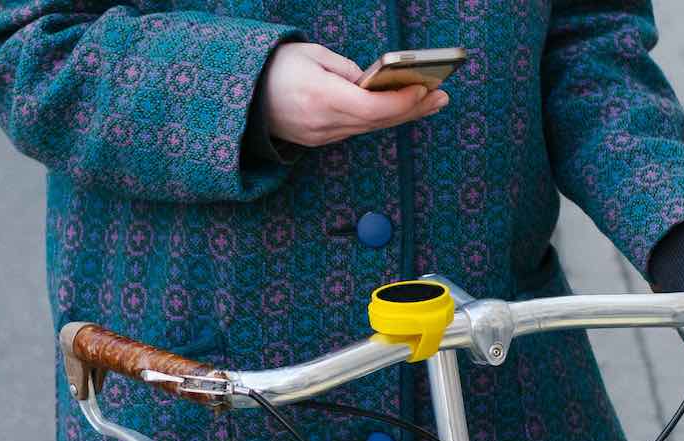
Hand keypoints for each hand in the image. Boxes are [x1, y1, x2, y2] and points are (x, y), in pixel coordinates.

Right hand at [261, 42, 448, 146]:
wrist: (241, 99)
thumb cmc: (276, 67)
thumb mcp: (312, 55)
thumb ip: (347, 71)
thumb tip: (375, 84)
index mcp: (320, 98)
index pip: (371, 108)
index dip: (400, 101)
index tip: (423, 88)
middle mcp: (323, 124)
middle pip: (378, 121)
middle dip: (412, 108)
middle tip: (442, 96)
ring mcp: (322, 137)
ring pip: (371, 128)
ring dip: (401, 115)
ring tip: (429, 102)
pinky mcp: (321, 141)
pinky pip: (357, 130)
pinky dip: (381, 119)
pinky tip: (400, 109)